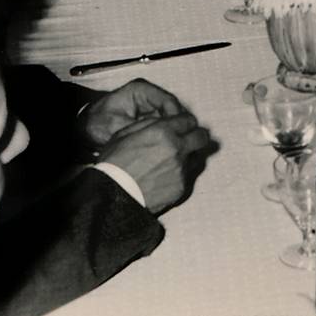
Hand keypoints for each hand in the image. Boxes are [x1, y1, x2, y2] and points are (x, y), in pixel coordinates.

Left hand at [82, 79, 187, 144]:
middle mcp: (147, 96)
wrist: (84, 128)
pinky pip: (163, 125)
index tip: (178, 131)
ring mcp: (149, 107)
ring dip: (171, 131)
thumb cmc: (96, 123)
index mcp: (140, 90)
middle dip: (176, 126)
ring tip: (173, 145)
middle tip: (179, 141)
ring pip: (170, 119)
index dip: (176, 118)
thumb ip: (137, 129)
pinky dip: (165, 135)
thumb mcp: (115, 126)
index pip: (168, 101)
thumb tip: (157, 136)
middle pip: (173, 110)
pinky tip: (165, 146)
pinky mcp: (148, 118)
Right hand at [97, 112, 212, 213]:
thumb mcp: (125, 134)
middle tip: (186, 140)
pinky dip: (181, 174)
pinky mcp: (181, 187)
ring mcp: (181, 169)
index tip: (182, 126)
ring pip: (197, 157)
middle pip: (202, 137)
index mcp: (163, 132)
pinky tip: (166, 176)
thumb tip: (164, 122)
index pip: (189, 120)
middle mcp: (177, 149)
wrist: (113, 195)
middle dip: (195, 136)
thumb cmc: (114, 164)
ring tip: (173, 161)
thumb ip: (149, 124)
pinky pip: (188, 176)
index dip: (185, 122)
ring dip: (189, 156)